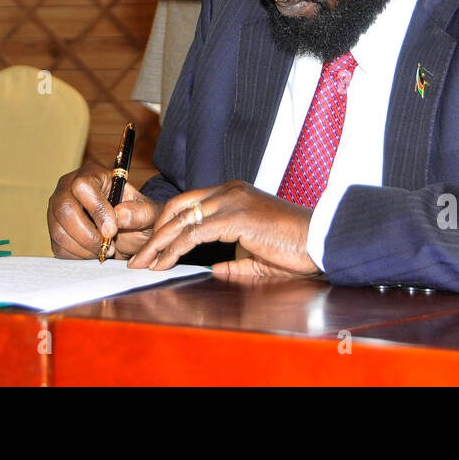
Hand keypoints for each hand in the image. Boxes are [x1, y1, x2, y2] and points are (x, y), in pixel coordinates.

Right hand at [48, 161, 159, 258]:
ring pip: (59, 231)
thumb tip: (120, 215)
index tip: (112, 230)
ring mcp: (58, 208)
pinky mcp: (55, 229)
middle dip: (88, 235)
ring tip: (105, 250)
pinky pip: (58, 246)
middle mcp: (69, 187)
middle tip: (109, 247)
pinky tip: (94, 252)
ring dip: (84, 248)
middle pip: (65, 210)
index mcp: (93, 174)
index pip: (83, 186)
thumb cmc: (138, 217)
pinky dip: (78, 256)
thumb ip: (140, 213)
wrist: (129, 234)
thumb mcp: (149, 214)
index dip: (96, 210)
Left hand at [128, 181, 320, 278]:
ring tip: (142, 264)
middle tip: (137, 259)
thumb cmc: (295, 249)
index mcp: (233, 193)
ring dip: (158, 244)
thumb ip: (233, 260)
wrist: (321, 242)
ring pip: (181, 220)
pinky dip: (175, 250)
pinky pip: (194, 234)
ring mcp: (232, 200)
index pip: (188, 203)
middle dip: (154, 234)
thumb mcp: (256, 255)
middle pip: (178, 207)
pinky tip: (163, 264)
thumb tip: (213, 269)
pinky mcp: (236, 217)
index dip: (166, 224)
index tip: (151, 248)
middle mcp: (230, 190)